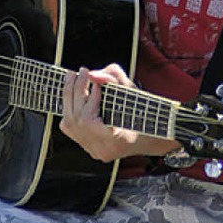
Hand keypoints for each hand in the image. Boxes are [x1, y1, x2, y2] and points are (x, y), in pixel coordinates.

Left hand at [60, 64, 176, 160]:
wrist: (152, 137)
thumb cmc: (146, 113)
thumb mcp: (134, 92)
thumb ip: (114, 79)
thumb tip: (93, 75)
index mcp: (119, 140)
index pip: (91, 121)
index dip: (90, 98)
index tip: (94, 78)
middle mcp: (104, 150)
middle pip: (78, 120)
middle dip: (76, 91)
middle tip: (82, 71)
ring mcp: (95, 151)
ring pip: (69, 124)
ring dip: (69, 97)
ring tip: (73, 77)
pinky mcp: (90, 148)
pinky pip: (70, 128)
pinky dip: (70, 109)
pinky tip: (74, 95)